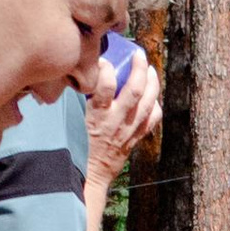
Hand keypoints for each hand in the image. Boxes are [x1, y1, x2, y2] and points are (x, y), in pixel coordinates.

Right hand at [84, 47, 161, 176]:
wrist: (90, 176)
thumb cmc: (77, 148)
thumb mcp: (74, 121)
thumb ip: (81, 101)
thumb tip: (81, 77)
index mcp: (96, 115)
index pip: (105, 85)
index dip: (107, 68)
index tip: (105, 59)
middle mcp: (116, 121)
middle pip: (134, 90)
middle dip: (139, 69)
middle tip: (138, 54)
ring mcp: (129, 130)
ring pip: (147, 103)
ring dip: (152, 83)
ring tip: (150, 70)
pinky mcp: (135, 139)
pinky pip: (152, 120)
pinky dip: (155, 106)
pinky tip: (153, 97)